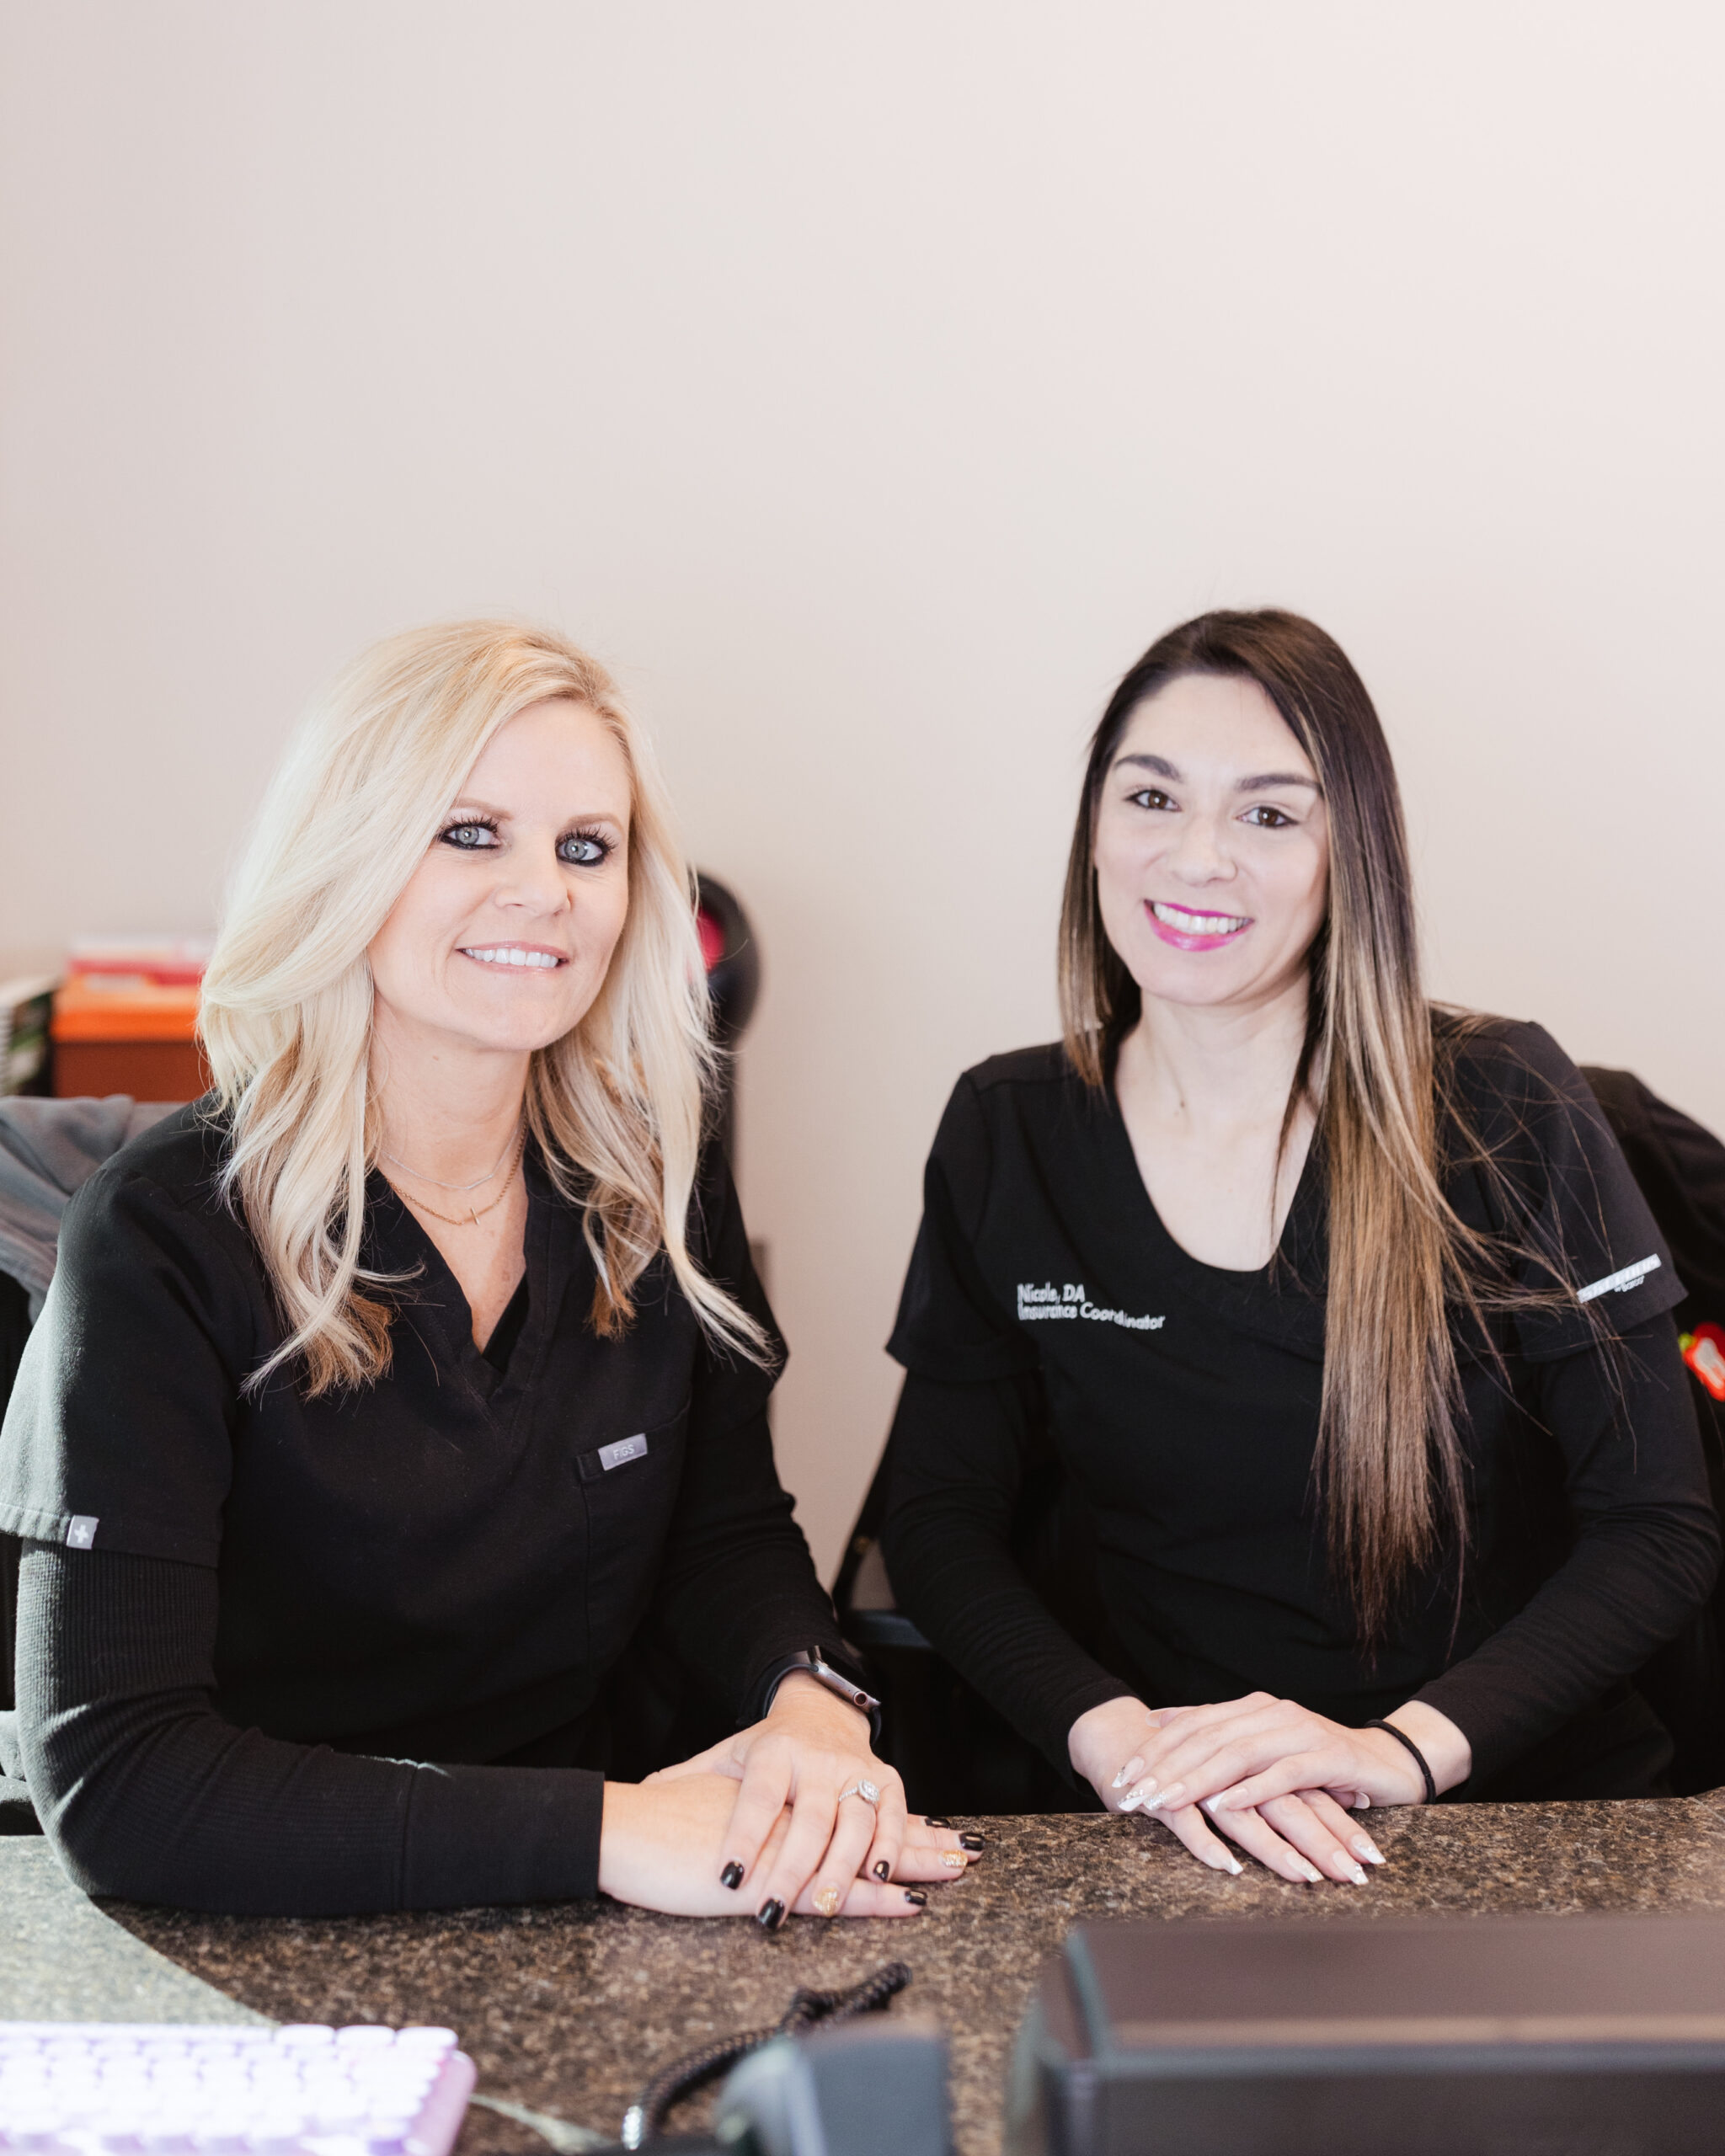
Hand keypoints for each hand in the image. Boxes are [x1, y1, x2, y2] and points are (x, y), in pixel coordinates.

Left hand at [645, 1674, 979, 1919]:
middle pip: (809, 1817)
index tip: (726, 1876)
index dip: (743, 1837)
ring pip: (855, 1821)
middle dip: (791, 1868)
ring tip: (826, 1905)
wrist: (821, 1710)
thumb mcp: (725, 1757)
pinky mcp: (886, 1778)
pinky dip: (888, 1845)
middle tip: (772, 1910)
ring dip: (843, 1866)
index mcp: (772, 1753)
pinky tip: (880, 1877)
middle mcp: (816, 1759)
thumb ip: (687, 1780)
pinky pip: (892, 1815)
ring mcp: (854, 1769)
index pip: (756, 1798)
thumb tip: (638, 1796)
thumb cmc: (766, 1749)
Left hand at [1068, 1691, 1467, 1885]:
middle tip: (1132, 1796)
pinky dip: (1252, 1790)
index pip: (1193, 1725)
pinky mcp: (1329, 1756)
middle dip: (1165, 1770)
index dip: (1156, 1750)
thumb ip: (1217, 1735)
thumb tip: (1157, 1722)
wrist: (1390, 1763)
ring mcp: (1300, 1731)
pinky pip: (1283, 1773)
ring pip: (1237, 1754)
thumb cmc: (1320, 1764)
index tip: (1124, 1777)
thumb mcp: (1263, 1749)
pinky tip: (1225, 1805)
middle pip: (1207, 1740)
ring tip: (1164, 1802)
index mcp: (1252, 1708)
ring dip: (1197, 1780)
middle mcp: (1272, 1712)